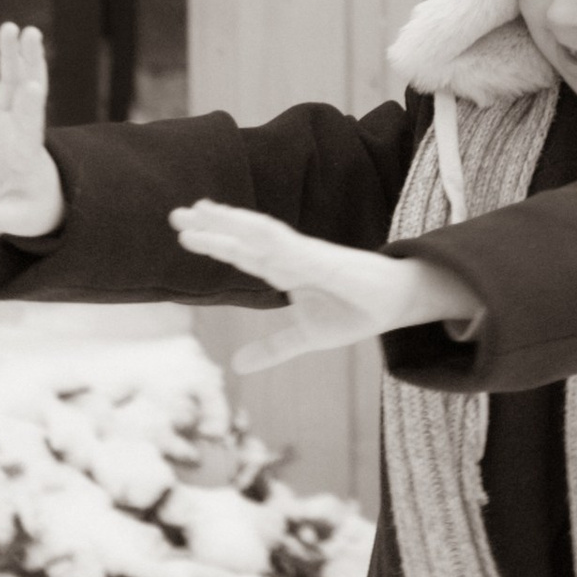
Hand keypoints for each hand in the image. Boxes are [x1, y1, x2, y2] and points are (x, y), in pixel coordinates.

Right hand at [0, 23, 63, 240]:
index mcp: (27, 153)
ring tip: (12, 26)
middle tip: (30, 32)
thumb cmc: (29, 213)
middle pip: (25, 90)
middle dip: (27, 62)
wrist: (37, 205)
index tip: (33, 85)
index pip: (30, 126)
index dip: (31, 107)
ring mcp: (7, 124)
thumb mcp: (12, 219)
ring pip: (9, 83)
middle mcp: (20, 131)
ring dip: (10, 55)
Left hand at [166, 201, 475, 372]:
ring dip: (231, 223)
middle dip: (212, 225)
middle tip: (174, 213)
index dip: (215, 241)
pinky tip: (246, 228)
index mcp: (287, 270)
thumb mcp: (307, 337)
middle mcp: (293, 257)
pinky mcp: (328, 261)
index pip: (244, 251)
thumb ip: (272, 348)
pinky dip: (269, 237)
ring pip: (262, 235)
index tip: (185, 230)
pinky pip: (294, 247)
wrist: (401, 304)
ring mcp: (309, 256)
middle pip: (245, 237)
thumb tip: (235, 364)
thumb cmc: (357, 311)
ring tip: (199, 212)